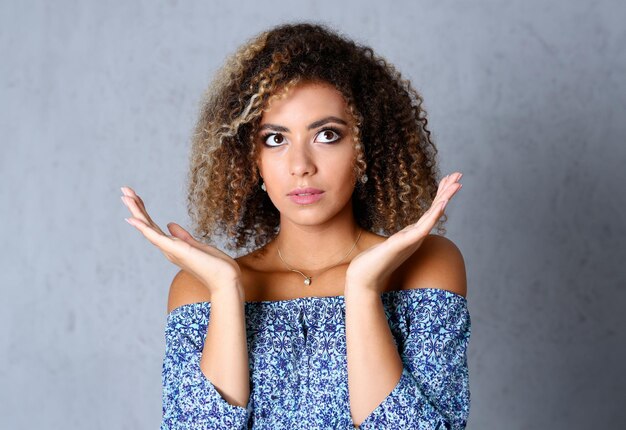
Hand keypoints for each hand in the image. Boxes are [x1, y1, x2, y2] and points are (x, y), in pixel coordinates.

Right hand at [120, 186, 242, 295]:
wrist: (226, 280)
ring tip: (125, 195)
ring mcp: (170, 250)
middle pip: (147, 225)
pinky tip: (133, 218)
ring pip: (148, 228)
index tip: (135, 197)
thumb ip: (182, 236)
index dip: (144, 212)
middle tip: (124, 190)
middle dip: (136, 207)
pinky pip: (156, 237)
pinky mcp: (176, 250)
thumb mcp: (197, 245)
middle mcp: (167, 249)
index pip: (154, 226)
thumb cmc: (214, 266)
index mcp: (172, 247)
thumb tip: (170, 224)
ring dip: (136, 211)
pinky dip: (144, 228)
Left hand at [345, 172, 462, 293]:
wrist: (363, 279)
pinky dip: (433, 216)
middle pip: (435, 209)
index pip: (430, 211)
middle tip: (459, 174)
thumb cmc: (374, 263)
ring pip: (432, 216)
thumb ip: (400, 239)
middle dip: (447, 191)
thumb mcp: (390, 246)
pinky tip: (441, 204)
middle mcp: (416, 236)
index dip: (440, 194)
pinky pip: (422, 228)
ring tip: (456, 184)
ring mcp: (412, 240)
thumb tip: (403, 235)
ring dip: (444, 199)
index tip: (449, 178)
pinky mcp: (405, 244)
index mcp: (413, 235)